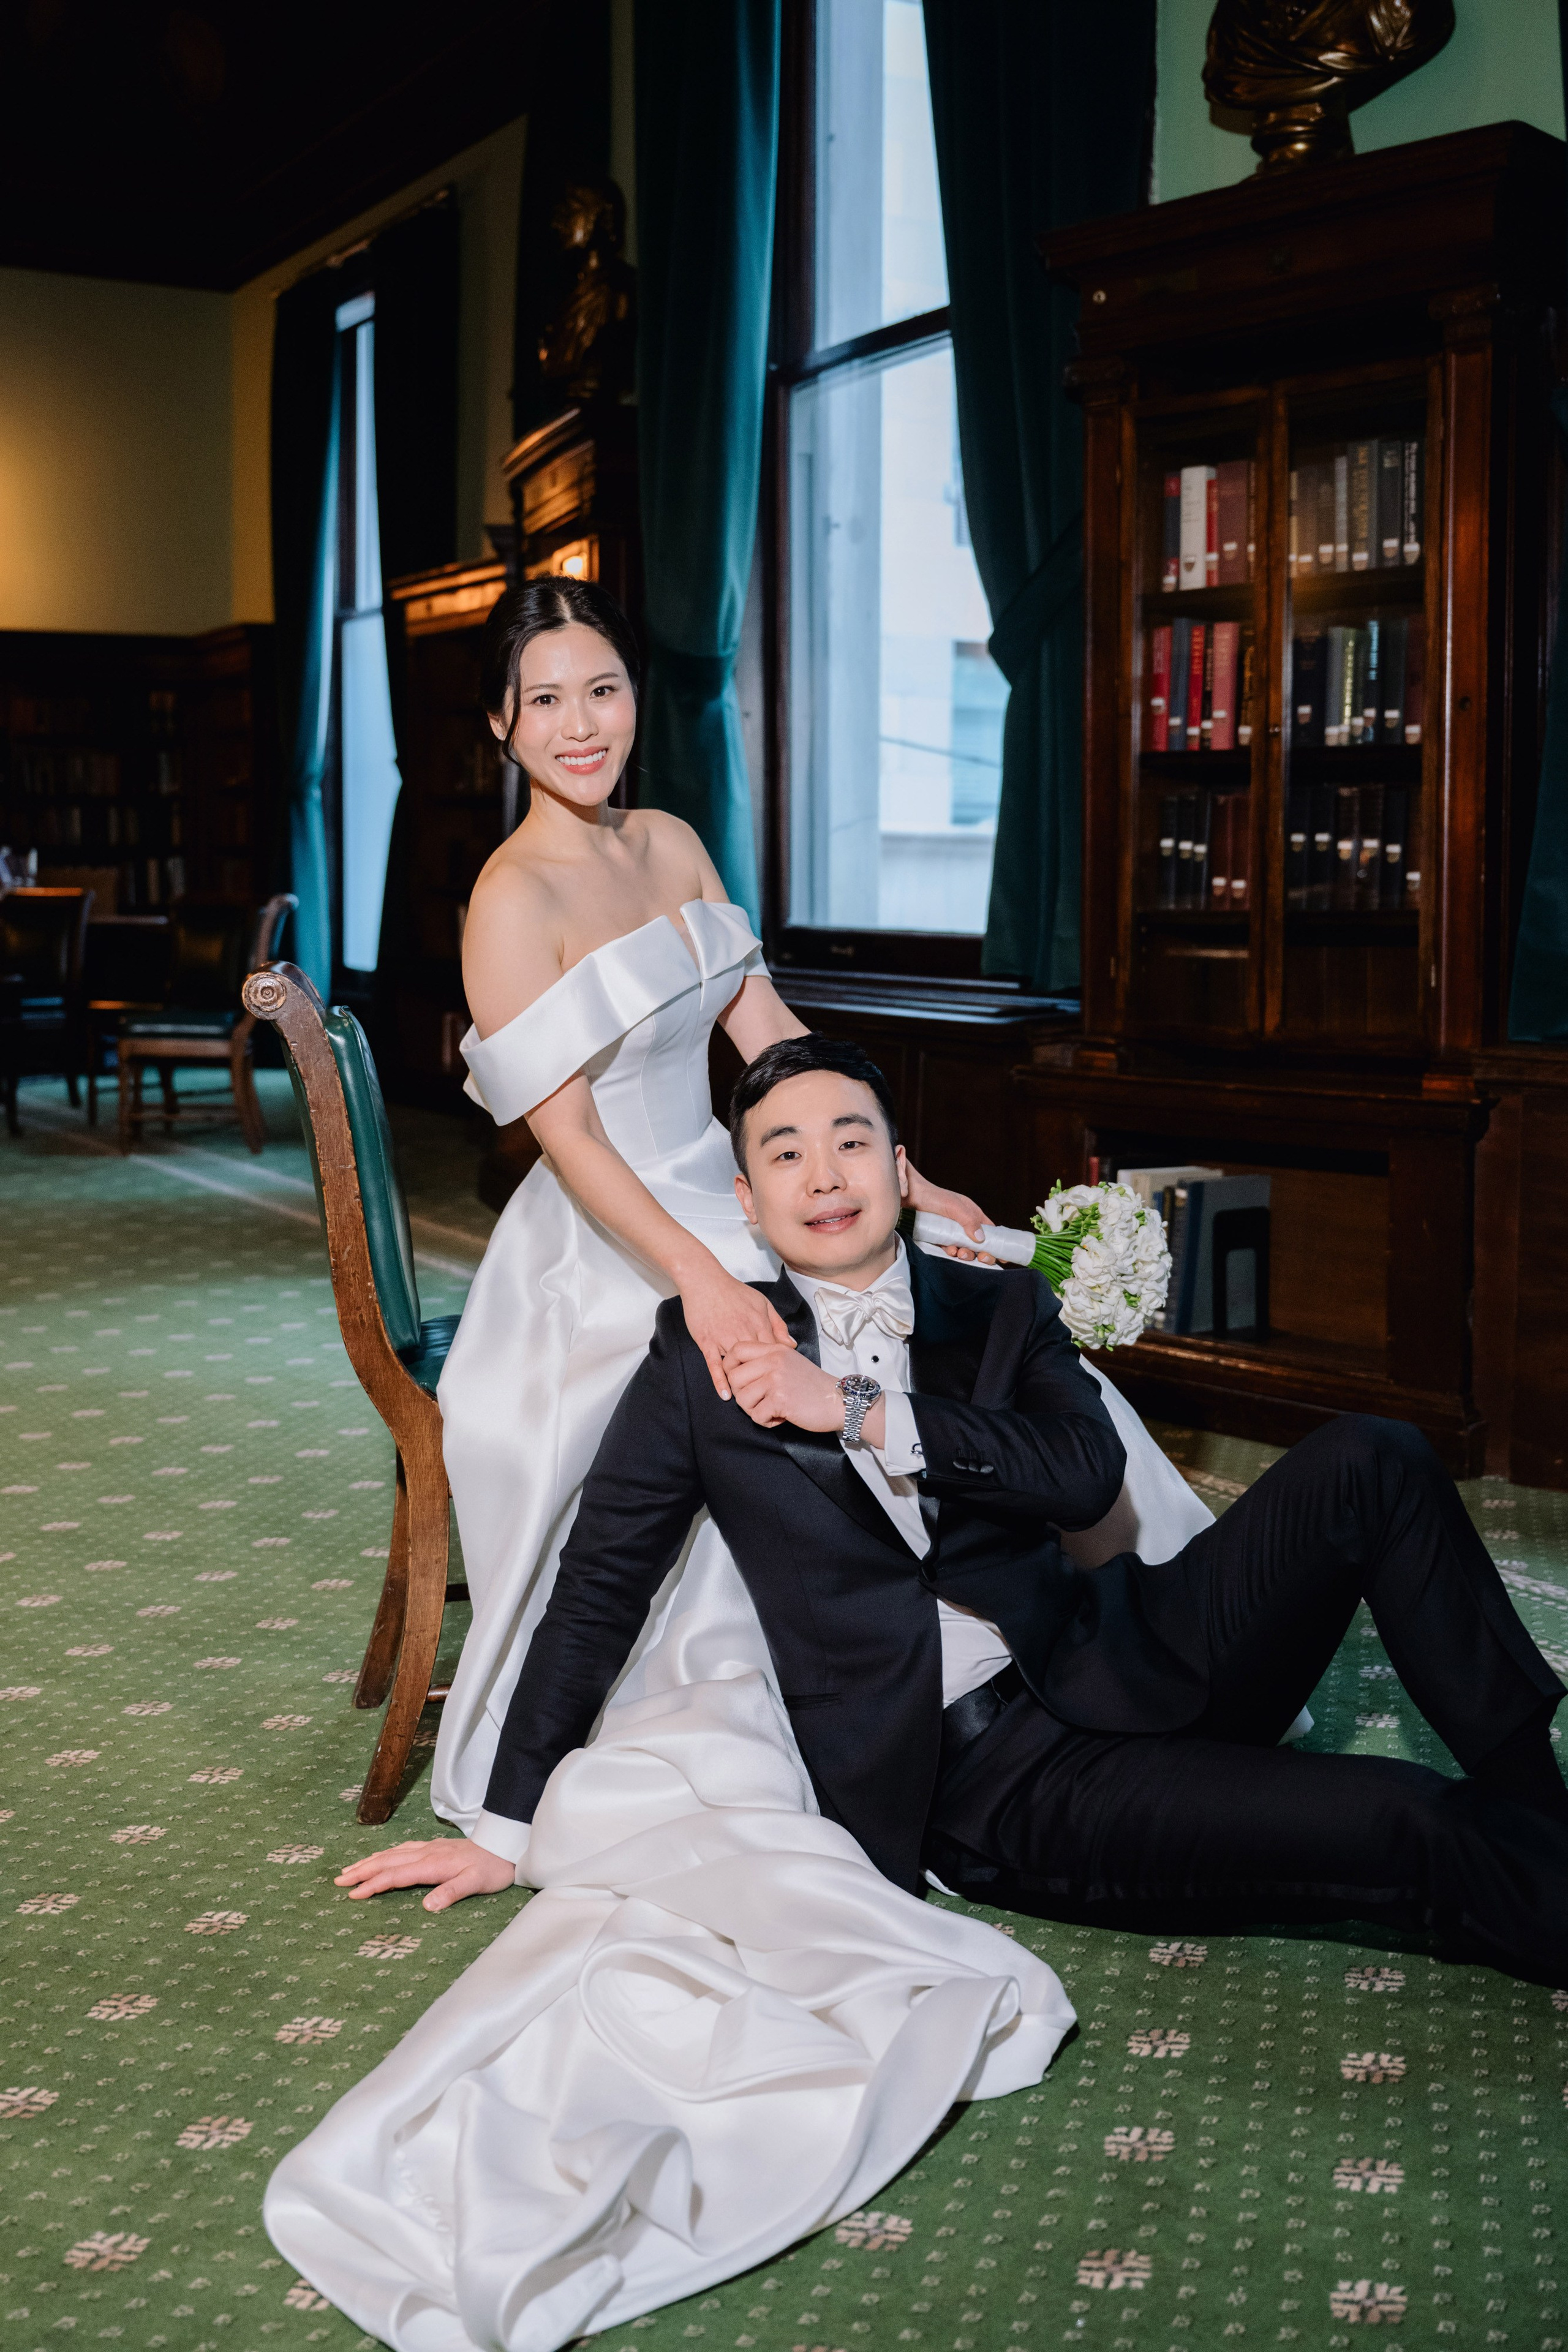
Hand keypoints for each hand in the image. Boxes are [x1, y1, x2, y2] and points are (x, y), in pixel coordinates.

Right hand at [334, 1836, 516, 1911]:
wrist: (505, 1845)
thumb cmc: (492, 1868)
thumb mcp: (476, 1883)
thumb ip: (451, 1893)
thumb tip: (426, 1906)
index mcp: (432, 1864)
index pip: (395, 1875)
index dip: (373, 1885)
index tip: (352, 1895)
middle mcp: (426, 1853)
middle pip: (387, 1861)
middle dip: (362, 1871)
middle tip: (338, 1881)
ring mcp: (429, 1848)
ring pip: (392, 1853)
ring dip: (370, 1861)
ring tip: (350, 1870)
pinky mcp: (434, 1846)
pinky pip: (402, 1849)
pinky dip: (386, 1854)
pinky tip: (382, 1856)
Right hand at [680, 1265, 793, 1399]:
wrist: (704, 1280)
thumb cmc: (734, 1291)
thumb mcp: (762, 1303)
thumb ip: (778, 1324)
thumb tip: (792, 1344)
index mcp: (759, 1324)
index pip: (774, 1351)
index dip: (779, 1366)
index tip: (783, 1378)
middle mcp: (744, 1332)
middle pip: (758, 1362)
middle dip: (765, 1378)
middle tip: (770, 1395)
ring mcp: (724, 1338)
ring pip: (738, 1365)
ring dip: (745, 1382)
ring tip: (751, 1399)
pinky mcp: (707, 1342)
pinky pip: (714, 1365)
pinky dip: (720, 1380)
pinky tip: (726, 1394)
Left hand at [725, 1338, 844, 1432]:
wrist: (840, 1401)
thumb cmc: (813, 1386)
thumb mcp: (790, 1362)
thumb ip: (766, 1361)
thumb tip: (735, 1372)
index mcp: (775, 1350)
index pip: (737, 1350)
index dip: (729, 1367)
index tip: (738, 1381)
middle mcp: (774, 1361)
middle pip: (734, 1378)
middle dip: (742, 1395)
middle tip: (759, 1401)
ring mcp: (776, 1380)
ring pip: (742, 1399)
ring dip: (754, 1411)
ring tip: (772, 1410)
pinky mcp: (780, 1400)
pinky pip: (756, 1416)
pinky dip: (766, 1422)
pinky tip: (781, 1417)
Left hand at [903, 1163, 997, 1264]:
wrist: (907, 1196)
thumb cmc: (932, 1196)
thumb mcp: (954, 1206)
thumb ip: (969, 1220)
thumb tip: (981, 1238)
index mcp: (972, 1214)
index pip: (990, 1231)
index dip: (997, 1243)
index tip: (1003, 1256)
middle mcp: (963, 1223)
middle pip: (979, 1244)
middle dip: (981, 1253)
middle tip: (980, 1258)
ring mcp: (950, 1231)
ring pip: (964, 1249)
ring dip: (965, 1255)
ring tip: (959, 1253)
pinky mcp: (938, 1238)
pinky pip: (949, 1249)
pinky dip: (951, 1252)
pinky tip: (948, 1250)